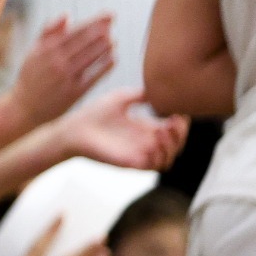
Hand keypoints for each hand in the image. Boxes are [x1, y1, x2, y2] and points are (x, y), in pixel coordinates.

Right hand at [10, 14, 114, 127]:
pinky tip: (113, 59)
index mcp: (47, 49)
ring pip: (91, 57)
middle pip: (85, 42)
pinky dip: (105, 67)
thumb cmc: (31, 77)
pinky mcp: (74, 92)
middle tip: (114, 22)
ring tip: (113, 41)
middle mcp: (57, 61)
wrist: (25, 107)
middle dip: (102, 30)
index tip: (109, 15)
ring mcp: (66, 77)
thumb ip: (48, 33)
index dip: (94, 22)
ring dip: (105, 47)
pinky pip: (94, 76)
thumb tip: (67, 15)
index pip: (76, 31)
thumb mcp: (33, 52)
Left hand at [60, 90, 188, 171]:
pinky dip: (158, 156)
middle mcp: (145, 142)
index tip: (179, 112)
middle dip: (180, 135)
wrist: (74, 129)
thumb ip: (140, 94)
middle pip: (176, 145)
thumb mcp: (121, 99)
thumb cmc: (95, 114)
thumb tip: (158, 88)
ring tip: (161, 131)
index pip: (173, 129)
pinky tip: (152, 143)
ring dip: (171, 146)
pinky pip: (152, 166)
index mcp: (145, 128)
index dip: (181, 123)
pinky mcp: (130, 163)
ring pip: (168, 158)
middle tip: (173, 122)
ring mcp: (139, 154)